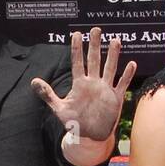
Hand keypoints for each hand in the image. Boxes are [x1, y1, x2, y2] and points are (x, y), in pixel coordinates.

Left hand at [32, 27, 136, 141]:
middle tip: (96, 30)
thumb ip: (47, 95)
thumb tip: (33, 81)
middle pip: (94, 60)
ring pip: (110, 68)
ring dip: (112, 55)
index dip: (77, 49)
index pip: (77, 62)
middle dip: (95, 45)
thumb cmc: (74, 122)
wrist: (90, 136)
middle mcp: (93, 83)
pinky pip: (122, 84)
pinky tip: (131, 64)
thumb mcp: (59, 109)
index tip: (76, 34)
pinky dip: (127, 75)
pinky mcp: (115, 98)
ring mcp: (105, 89)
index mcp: (80, 84)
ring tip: (115, 40)